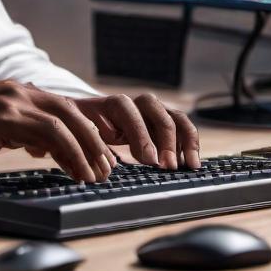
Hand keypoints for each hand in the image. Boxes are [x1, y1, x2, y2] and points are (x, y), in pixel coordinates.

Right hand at [0, 80, 120, 182]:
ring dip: (89, 149)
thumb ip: (11, 130)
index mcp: (9, 93)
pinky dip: (71, 152)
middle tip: (108, 168)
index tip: (98, 157)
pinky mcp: (1, 116)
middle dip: (96, 140)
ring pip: (67, 119)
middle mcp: (13, 91)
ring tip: (98, 175)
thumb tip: (38, 145)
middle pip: (72, 110)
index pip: (60, 107)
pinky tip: (77, 171)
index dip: (85, 131)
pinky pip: (51, 132)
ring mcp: (7, 101)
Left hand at [68, 91, 200, 170]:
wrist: (86, 119)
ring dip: (184, 140)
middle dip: (164, 138)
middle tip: (168, 166)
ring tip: (189, 166)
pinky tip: (191, 162)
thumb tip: (89, 166)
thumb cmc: (83, 130)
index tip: (149, 160)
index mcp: (109, 104)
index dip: (140, 133)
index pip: (126, 109)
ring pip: (173, 115)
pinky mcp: (162, 121)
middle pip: (155, 109)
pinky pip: (182, 126)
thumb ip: (84, 143)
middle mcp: (133, 103)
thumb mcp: (78, 133)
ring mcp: (150, 111)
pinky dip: (190, 142)